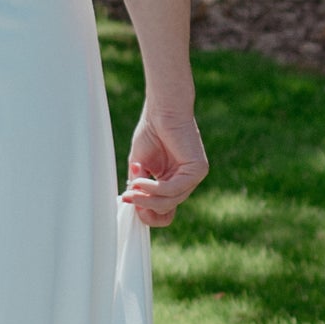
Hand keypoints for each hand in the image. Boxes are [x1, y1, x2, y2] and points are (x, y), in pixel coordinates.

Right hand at [124, 107, 207, 226]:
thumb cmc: (151, 131)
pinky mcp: (198, 170)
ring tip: (131, 189)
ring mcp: (194, 177)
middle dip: (143, 207)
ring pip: (169, 202)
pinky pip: (173, 189)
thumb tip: (133, 205)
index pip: (165, 212)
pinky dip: (154, 188)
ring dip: (147, 198)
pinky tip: (140, 181)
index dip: (147, 214)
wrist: (162, 109)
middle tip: (127, 197)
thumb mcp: (140, 165)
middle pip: (165, 209)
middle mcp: (186, 182)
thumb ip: (140, 186)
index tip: (129, 203)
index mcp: (174, 182)